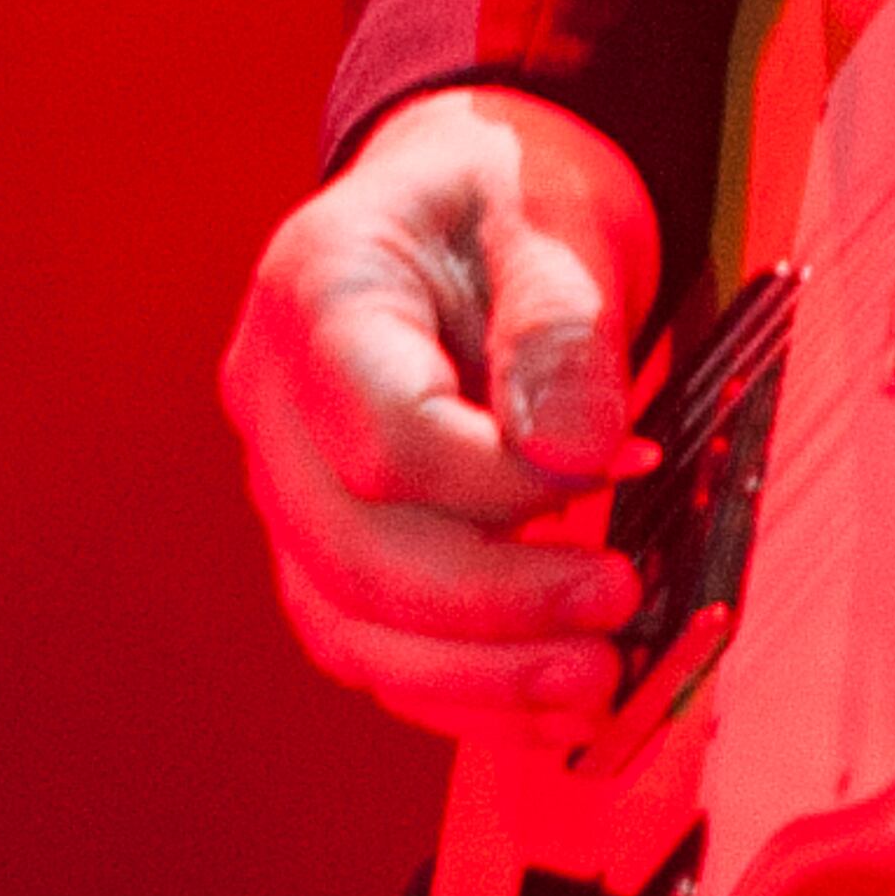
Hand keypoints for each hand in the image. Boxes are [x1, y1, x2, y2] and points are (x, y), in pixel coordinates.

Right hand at [219, 84, 662, 741]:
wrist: (475, 200)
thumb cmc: (508, 193)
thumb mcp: (551, 215)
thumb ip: (561, 326)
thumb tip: (577, 455)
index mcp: (317, 292)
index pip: (387, 437)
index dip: (503, 481)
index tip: (623, 468)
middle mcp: (272, 400)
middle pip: (353, 551)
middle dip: (493, 603)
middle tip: (618, 606)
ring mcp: (287, 484)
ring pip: (347, 623)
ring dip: (474, 676)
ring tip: (594, 680)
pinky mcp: (326, 543)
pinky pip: (370, 643)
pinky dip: (456, 688)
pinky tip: (545, 702)